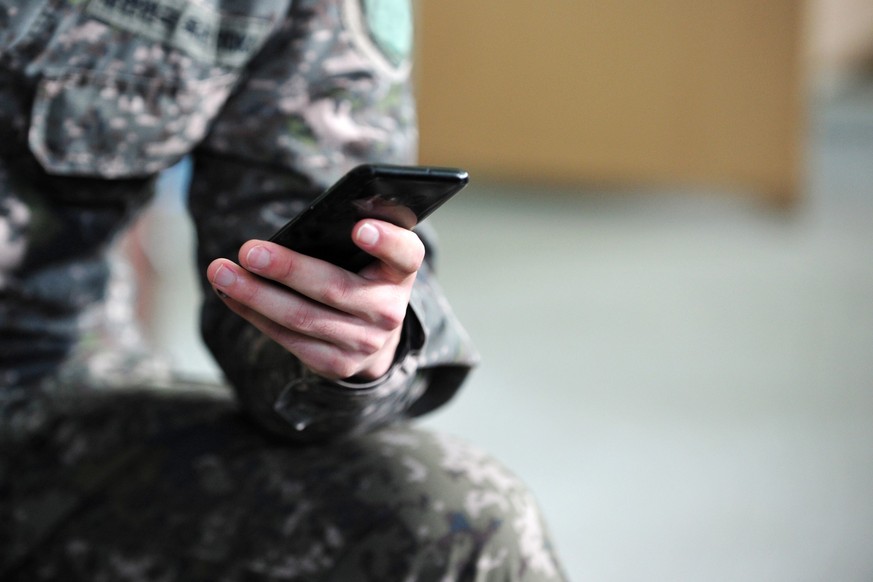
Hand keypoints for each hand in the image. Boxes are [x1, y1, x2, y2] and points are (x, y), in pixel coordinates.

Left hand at [206, 220, 424, 380]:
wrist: (375, 337)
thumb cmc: (361, 277)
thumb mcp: (369, 257)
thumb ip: (347, 238)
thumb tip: (295, 228)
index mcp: (400, 272)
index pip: (404, 254)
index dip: (385, 241)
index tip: (358, 229)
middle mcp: (389, 310)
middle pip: (334, 289)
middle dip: (287, 269)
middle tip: (249, 252)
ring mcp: (364, 342)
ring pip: (302, 318)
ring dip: (256, 295)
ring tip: (221, 272)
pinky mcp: (337, 364)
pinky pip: (288, 339)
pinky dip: (254, 315)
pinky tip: (230, 295)